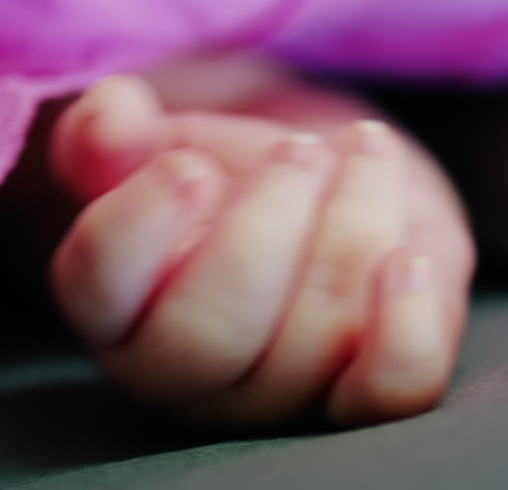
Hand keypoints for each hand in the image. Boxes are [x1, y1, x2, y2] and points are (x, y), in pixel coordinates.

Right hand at [48, 74, 472, 426]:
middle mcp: (186, 368)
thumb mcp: (172, 141)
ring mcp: (280, 390)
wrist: (334, 188)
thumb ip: (120, 134)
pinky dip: (405, 329)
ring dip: (351, 227)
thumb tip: (111, 115)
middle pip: (207, 334)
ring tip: (366, 149)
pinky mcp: (367, 383)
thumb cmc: (236, 172)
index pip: (97, 285)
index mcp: (116, 300)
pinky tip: (409, 260)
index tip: (188, 165)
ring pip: (311, 341)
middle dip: (263, 227)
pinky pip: (390, 392)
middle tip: (300, 149)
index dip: (137, 225)